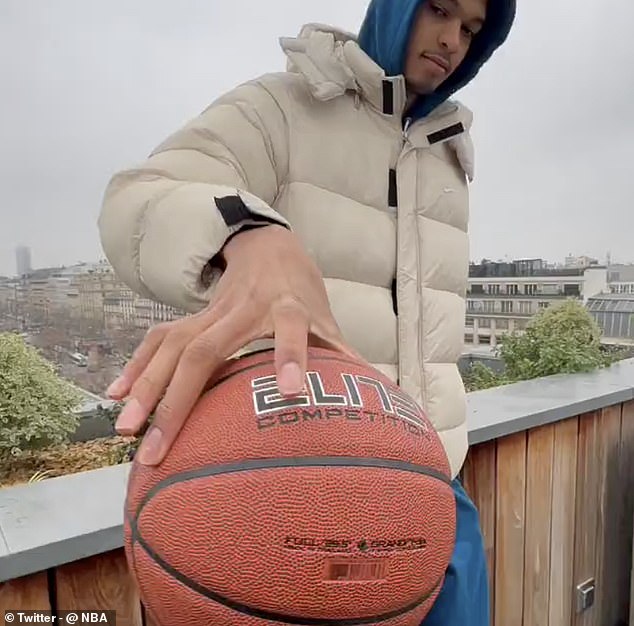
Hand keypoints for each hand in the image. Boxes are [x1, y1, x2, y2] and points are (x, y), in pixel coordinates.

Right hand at [106, 225, 359, 465]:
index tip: (291, 394)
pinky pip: (159, 338)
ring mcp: (211, 310)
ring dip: (145, 387)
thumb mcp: (327, 318)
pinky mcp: (193, 314)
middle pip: (204, 350)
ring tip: (124, 430)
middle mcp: (243, 308)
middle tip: (158, 450)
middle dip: (178, 401)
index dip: (290, 356)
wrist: (267, 245)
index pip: (289, 329)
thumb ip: (344, 354)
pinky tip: (116, 395)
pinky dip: (137, 366)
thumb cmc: (303, 291)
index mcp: (287, 308)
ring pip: (171, 346)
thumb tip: (379, 398)